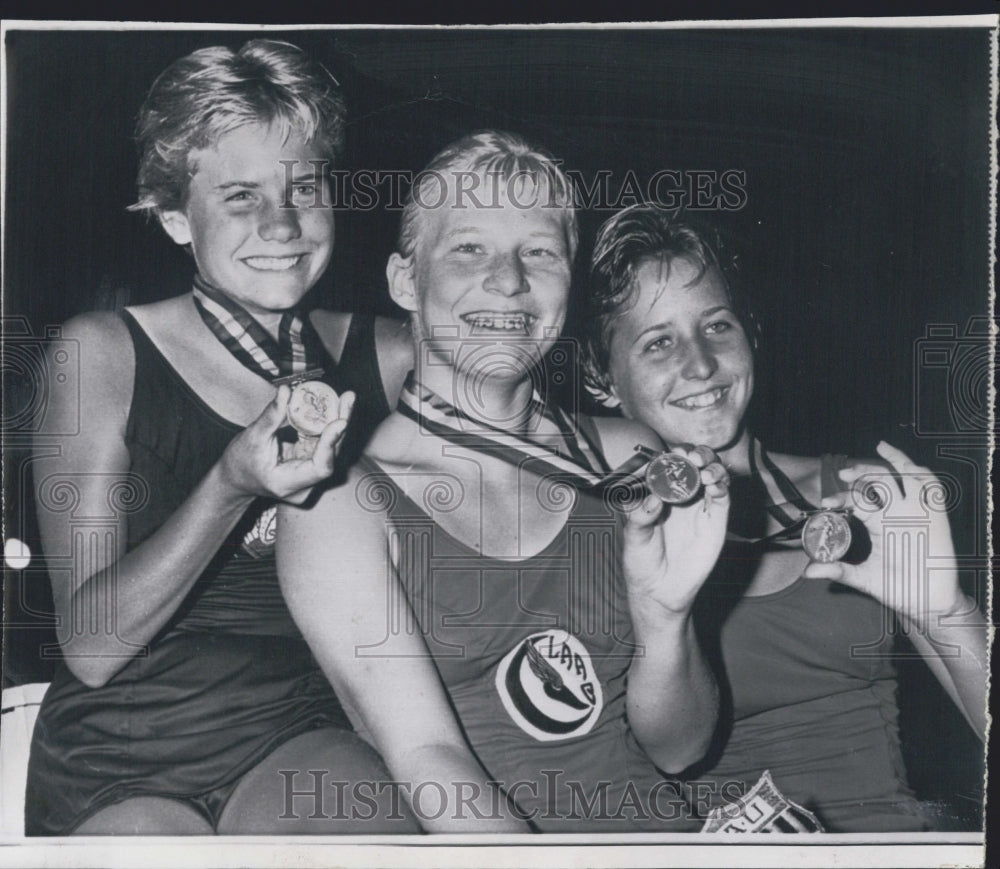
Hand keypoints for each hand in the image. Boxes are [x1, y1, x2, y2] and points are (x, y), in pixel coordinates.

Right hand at [220, 385, 355, 504]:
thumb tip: (286, 390)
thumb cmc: (240, 463)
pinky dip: (327, 426)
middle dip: (341, 425)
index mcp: (288, 483)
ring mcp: (309, 476)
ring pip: (331, 449)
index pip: (320, 467)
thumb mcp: (253, 438)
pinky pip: (323, 444)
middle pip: (331, 455)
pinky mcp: (309, 464)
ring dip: (338, 422)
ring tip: (346, 398)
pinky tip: (334, 406)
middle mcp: (304, 484)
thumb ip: (272, 416)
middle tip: (348, 398)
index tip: (340, 421)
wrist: (235, 479)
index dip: (331, 444)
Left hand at [622, 445, 729, 614]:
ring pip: (713, 474)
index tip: (674, 453)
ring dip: (712, 466)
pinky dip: (721, 486)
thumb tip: (654, 499)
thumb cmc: (643, 562)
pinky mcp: (715, 521)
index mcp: (660, 494)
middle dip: (697, 453)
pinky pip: (723, 497)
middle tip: (692, 456)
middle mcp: (682, 496)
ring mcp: (700, 507)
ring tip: (704, 471)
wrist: (660, 591)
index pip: (671, 464)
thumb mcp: (634, 538)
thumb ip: (641, 518)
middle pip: (697, 463)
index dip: (675, 454)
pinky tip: (714, 486)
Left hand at [803, 441, 962, 625]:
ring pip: (900, 477)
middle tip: (842, 476)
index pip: (858, 499)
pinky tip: (906, 465)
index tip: (825, 504)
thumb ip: (837, 571)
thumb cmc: (898, 588)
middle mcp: (895, 512)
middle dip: (859, 474)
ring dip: (882, 467)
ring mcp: (915, 511)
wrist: (928, 603)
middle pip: (877, 481)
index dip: (842, 497)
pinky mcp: (935, 514)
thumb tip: (808, 572)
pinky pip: (930, 486)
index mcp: (878, 523)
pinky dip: (919, 472)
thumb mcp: (863, 578)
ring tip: (863, 467)